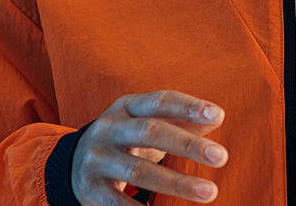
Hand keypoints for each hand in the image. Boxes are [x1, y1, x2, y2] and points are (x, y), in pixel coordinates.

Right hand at [69, 89, 228, 203]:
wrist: (74, 164)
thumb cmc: (126, 140)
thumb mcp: (146, 123)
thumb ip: (180, 120)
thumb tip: (217, 117)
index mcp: (126, 107)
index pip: (160, 101)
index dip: (189, 106)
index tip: (219, 114)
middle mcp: (108, 128)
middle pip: (150, 132)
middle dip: (188, 145)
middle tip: (222, 157)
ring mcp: (96, 159)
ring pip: (139, 171)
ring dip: (177, 183)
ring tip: (209, 191)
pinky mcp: (90, 189)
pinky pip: (119, 203)